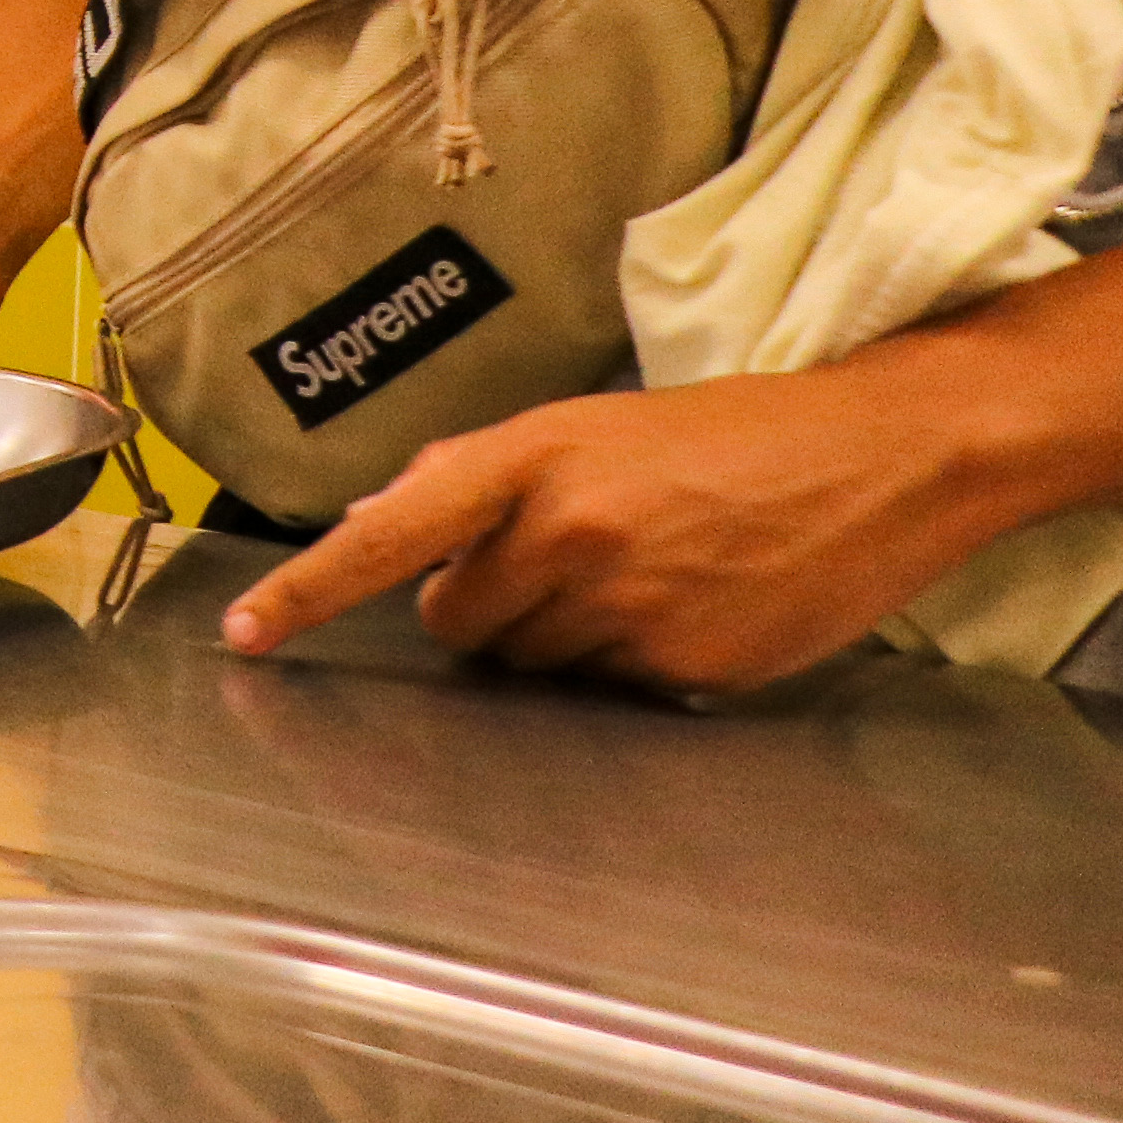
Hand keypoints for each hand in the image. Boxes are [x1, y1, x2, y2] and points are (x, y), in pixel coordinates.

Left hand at [219, 372, 1044, 692]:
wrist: (877, 456)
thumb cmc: (724, 436)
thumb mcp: (587, 429)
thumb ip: (477, 480)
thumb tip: (373, 526)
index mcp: (528, 460)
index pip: (389, 537)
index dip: (309, 591)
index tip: (245, 636)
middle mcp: (565, 536)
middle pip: (457, 623)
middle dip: (489, 606)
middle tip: (567, 561)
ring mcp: (627, 607)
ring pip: (531, 666)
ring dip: (561, 637)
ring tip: (645, 574)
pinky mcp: (684, 668)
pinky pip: (611, 693)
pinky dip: (632, 663)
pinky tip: (692, 608)